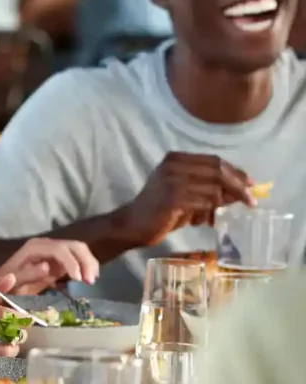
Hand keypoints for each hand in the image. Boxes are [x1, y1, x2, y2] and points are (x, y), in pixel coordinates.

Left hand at [0, 239, 98, 295]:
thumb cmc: (3, 284)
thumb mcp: (12, 282)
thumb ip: (27, 274)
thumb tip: (47, 266)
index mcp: (35, 248)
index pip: (59, 249)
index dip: (71, 262)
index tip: (79, 280)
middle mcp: (46, 245)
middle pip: (73, 246)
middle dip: (85, 261)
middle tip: (90, 282)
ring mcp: (53, 252)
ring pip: (78, 250)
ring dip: (89, 263)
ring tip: (91, 282)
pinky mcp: (58, 261)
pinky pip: (77, 259)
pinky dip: (86, 267)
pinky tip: (88, 279)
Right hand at [116, 152, 253, 246]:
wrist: (133, 224)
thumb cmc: (160, 210)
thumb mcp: (186, 194)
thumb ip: (209, 188)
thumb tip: (241, 191)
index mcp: (176, 158)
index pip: (214, 160)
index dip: (235, 172)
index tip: (249, 185)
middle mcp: (173, 165)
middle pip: (217, 170)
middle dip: (237, 185)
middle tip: (250, 200)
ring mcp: (172, 180)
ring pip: (213, 187)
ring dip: (223, 203)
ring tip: (219, 216)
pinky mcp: (173, 198)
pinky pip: (204, 202)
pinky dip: (211, 211)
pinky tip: (208, 221)